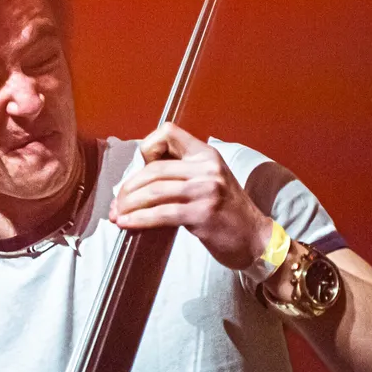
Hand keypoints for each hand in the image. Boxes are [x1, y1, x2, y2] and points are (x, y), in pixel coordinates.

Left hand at [109, 122, 272, 269]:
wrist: (255, 239)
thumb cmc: (227, 213)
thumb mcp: (210, 181)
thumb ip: (182, 173)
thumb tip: (139, 180)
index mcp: (207, 154)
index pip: (168, 132)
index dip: (147, 148)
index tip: (139, 172)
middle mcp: (207, 167)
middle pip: (154, 169)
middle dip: (128, 188)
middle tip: (117, 204)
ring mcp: (206, 190)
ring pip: (153, 191)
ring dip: (129, 205)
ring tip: (117, 215)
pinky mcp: (203, 214)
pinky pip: (161, 214)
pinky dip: (138, 220)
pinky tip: (126, 224)